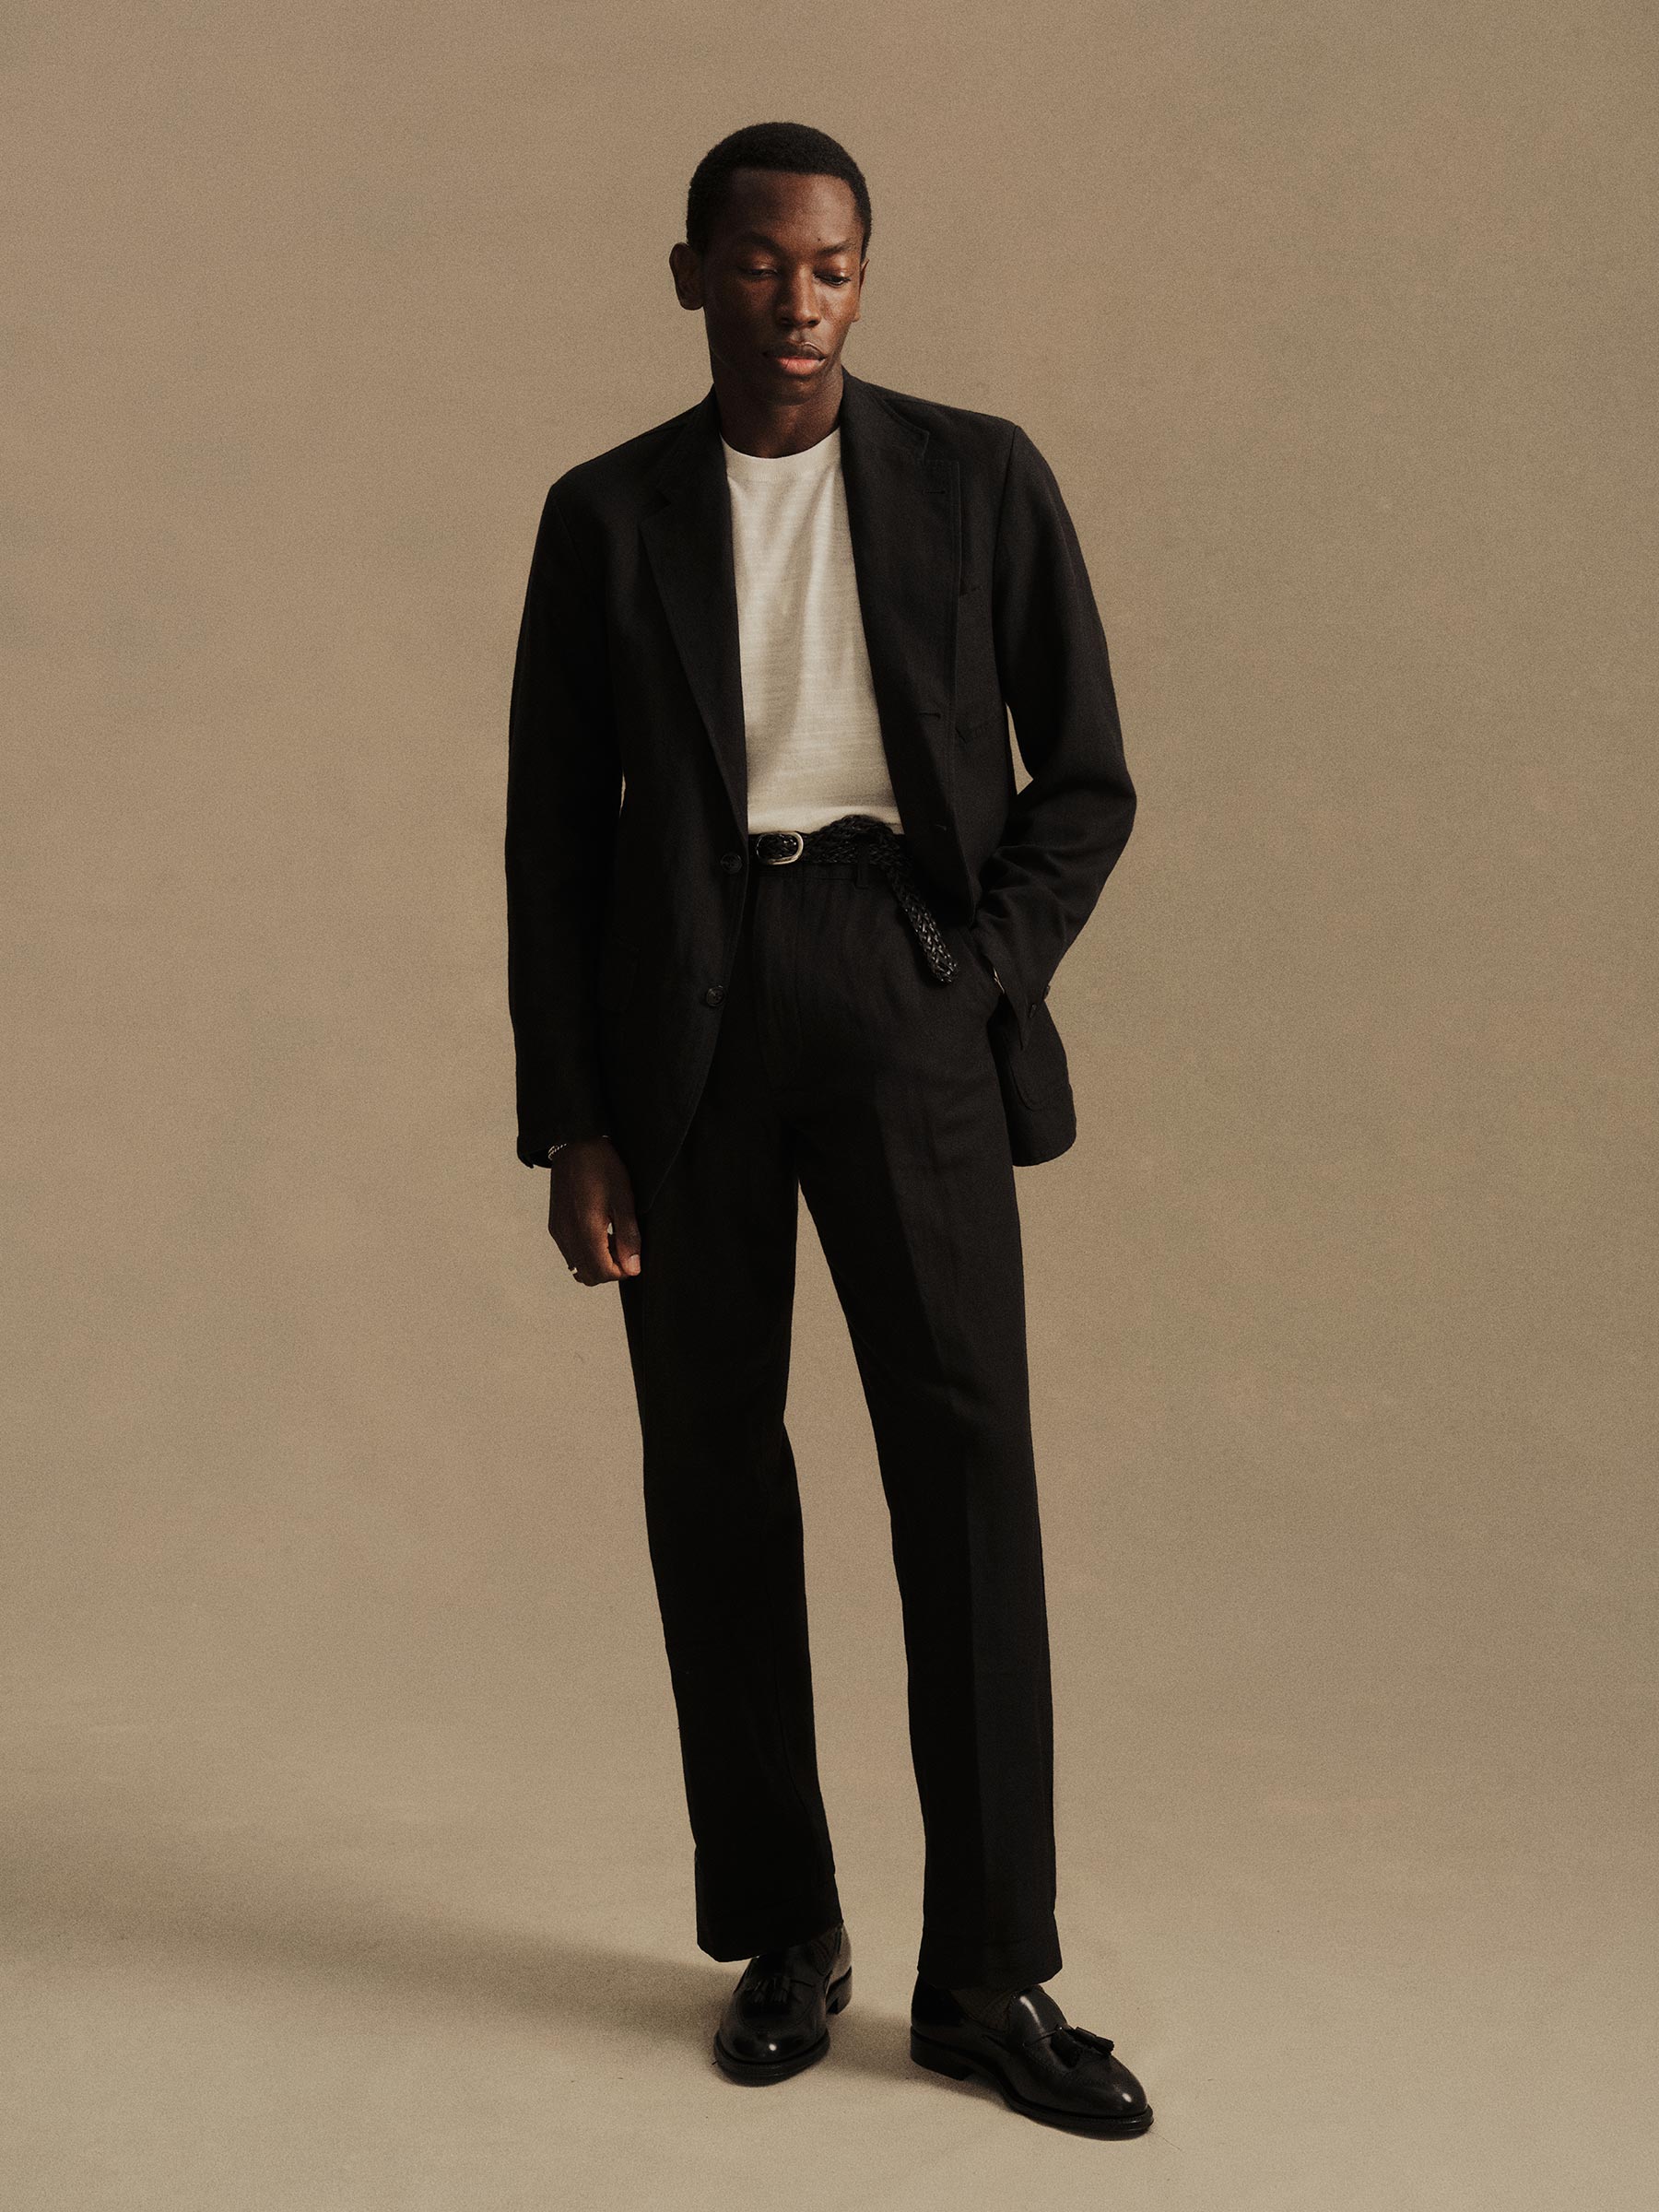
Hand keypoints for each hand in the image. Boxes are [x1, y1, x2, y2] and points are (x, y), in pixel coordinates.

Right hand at [549, 1137, 641, 1284]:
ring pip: (578, 1267)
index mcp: (585, 1230)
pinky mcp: (555, 1226)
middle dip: (610, 1270)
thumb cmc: (603, 1167)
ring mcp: (558, 1231)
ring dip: (598, 1262)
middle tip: (625, 1247)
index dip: (622, 1272)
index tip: (634, 1256)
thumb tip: (633, 1268)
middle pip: (588, 1276)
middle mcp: (566, 1236)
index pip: (602, 1273)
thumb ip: (628, 1236)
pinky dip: (586, 1253)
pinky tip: (599, 1231)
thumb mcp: (623, 1199)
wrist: (575, 1144)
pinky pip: (570, 1253)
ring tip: (613, 1238)